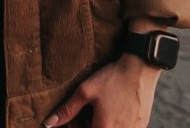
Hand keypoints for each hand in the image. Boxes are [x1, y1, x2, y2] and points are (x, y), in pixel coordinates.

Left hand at [43, 55, 159, 127]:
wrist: (141, 67)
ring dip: (103, 125)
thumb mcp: (86, 91)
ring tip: (102, 111)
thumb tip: (49, 124)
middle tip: (88, 114)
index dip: (75, 127)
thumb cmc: (113, 78)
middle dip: (90, 126)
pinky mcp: (141, 125)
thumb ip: (67, 110)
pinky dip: (117, 123)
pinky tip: (115, 110)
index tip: (73, 121)